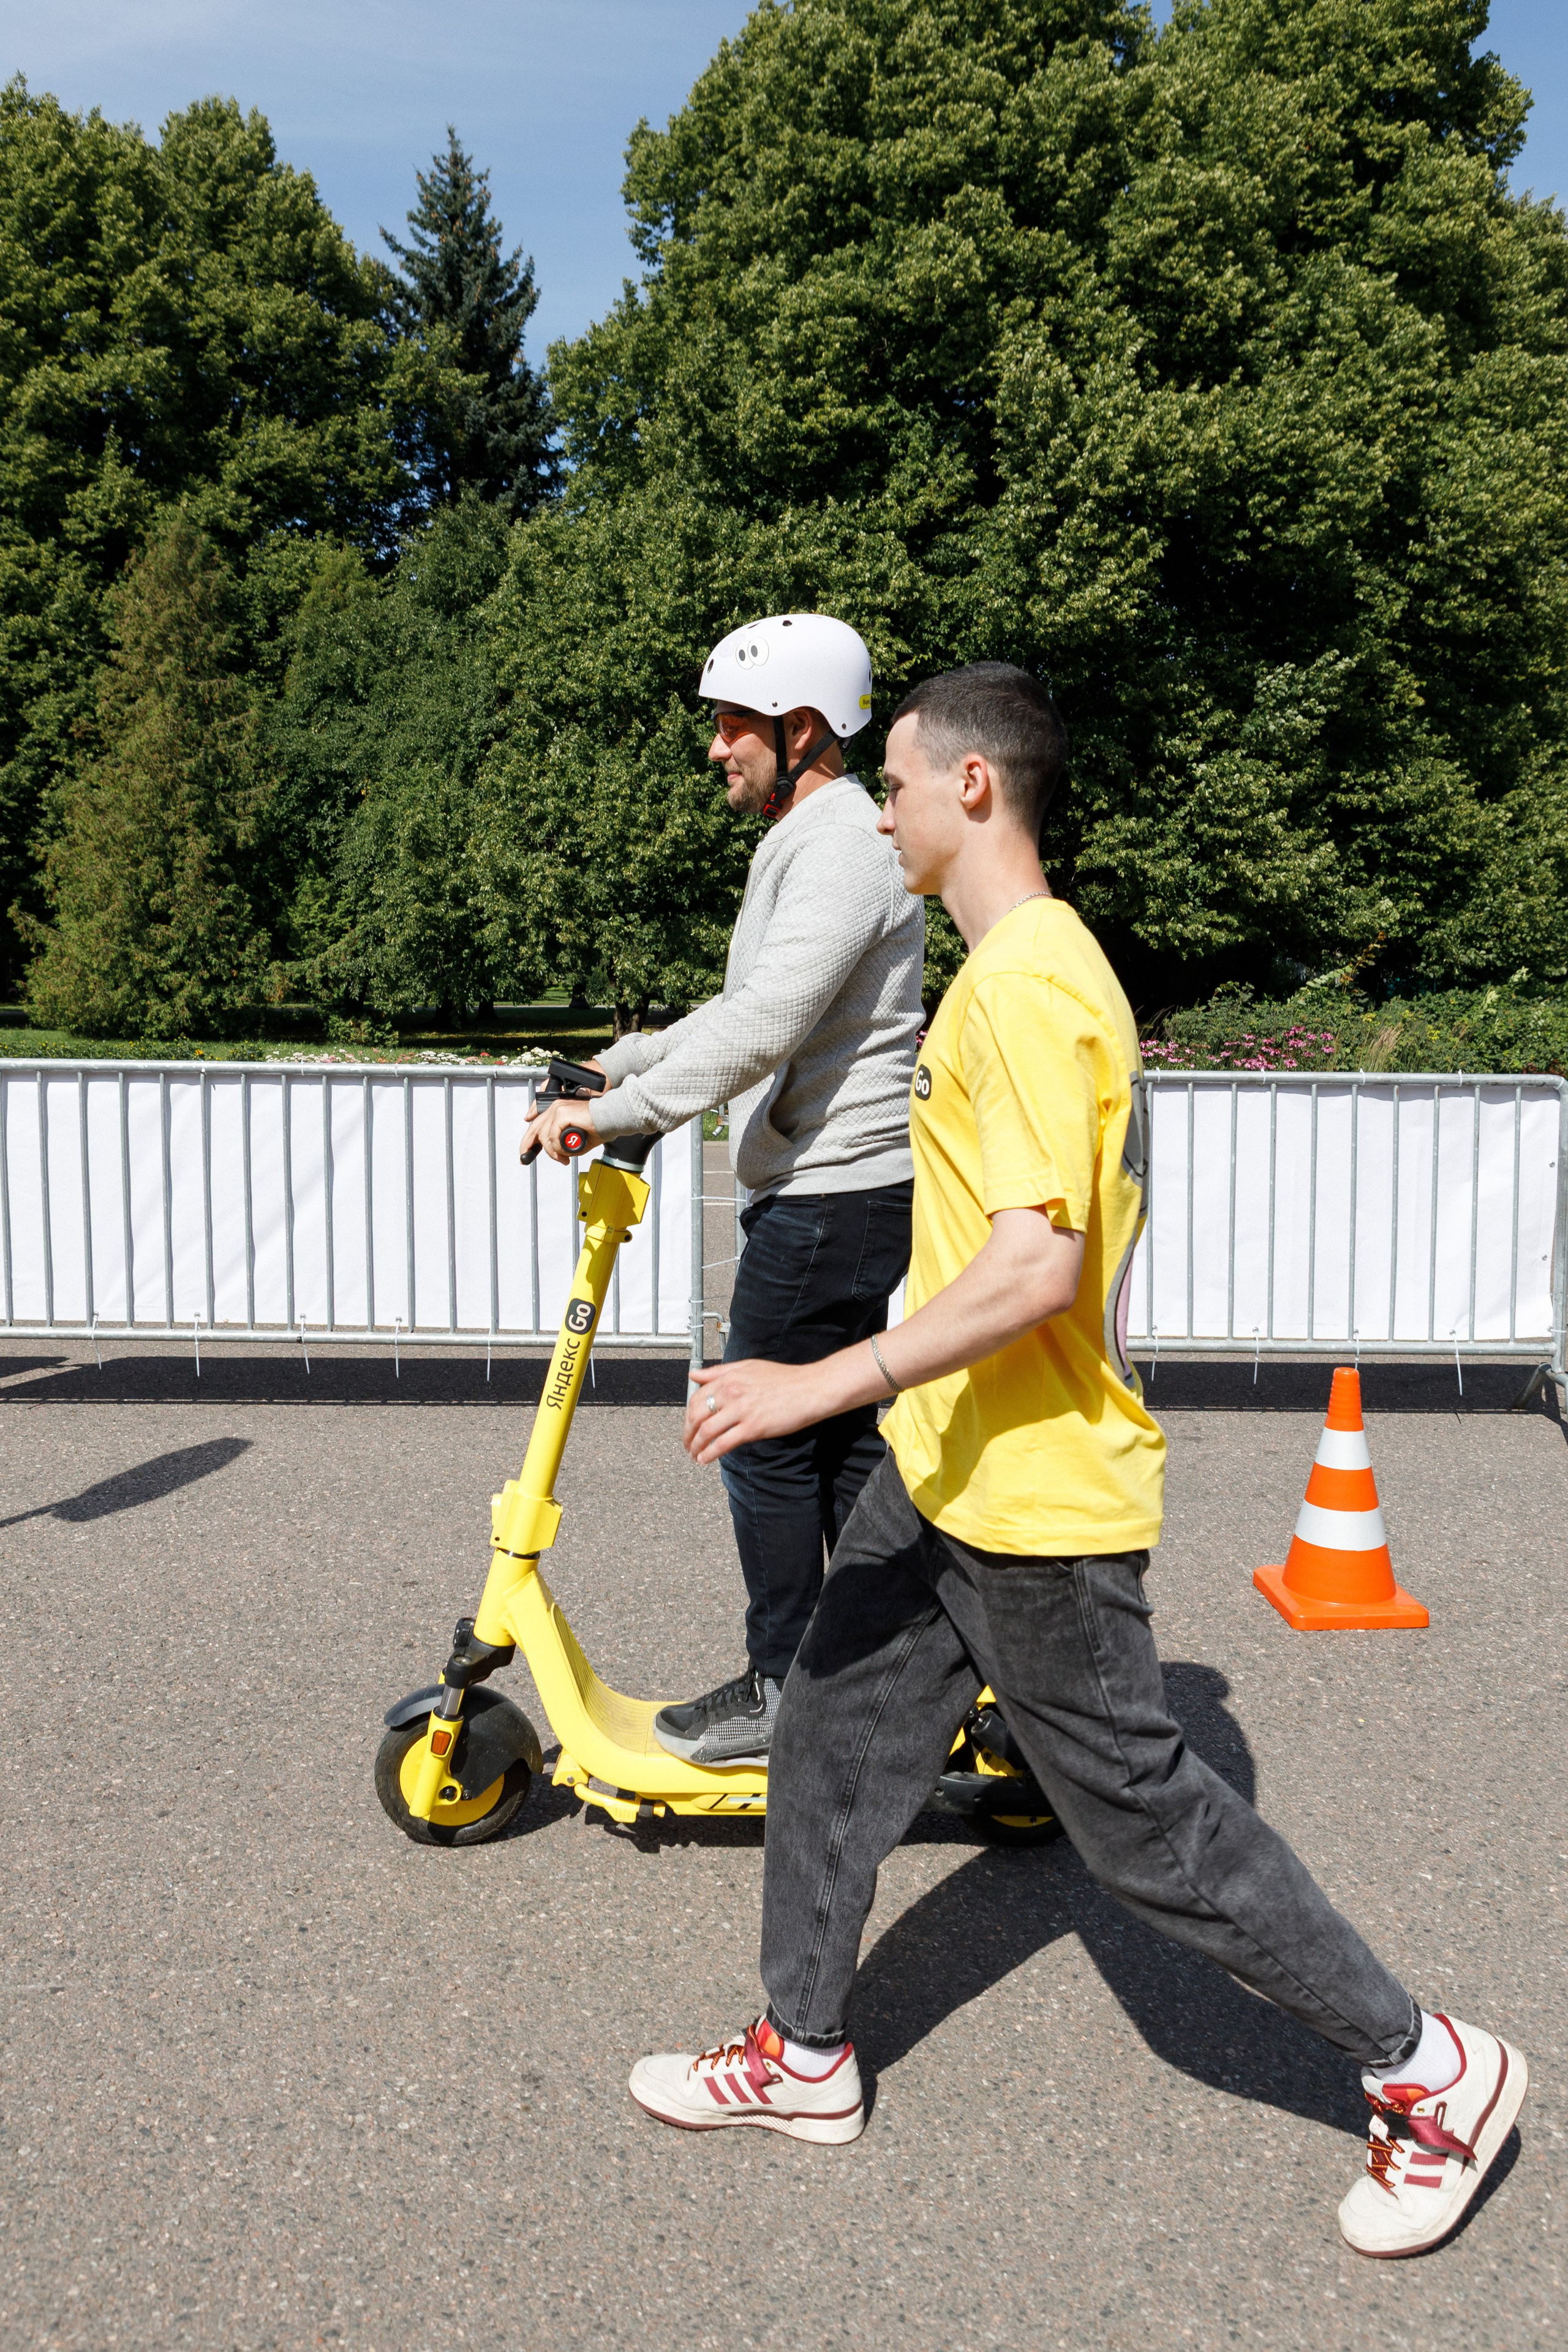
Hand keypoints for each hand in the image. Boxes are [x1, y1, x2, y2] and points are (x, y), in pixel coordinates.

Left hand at [520, 1097, 601, 1165]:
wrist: (609, 1120)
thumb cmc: (596, 1127)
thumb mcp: (574, 1138)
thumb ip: (561, 1143)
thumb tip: (554, 1153)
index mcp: (557, 1111)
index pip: (537, 1124)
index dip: (528, 1139)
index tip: (525, 1152)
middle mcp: (555, 1107)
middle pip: (534, 1129)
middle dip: (527, 1145)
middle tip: (525, 1158)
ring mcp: (557, 1109)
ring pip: (544, 1136)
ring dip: (553, 1151)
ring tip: (564, 1158)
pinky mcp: (562, 1113)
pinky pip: (553, 1136)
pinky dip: (559, 1147)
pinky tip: (567, 1151)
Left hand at [684, 1358, 830, 1463]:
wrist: (810, 1389)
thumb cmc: (784, 1378)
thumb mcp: (748, 1367)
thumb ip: (718, 1372)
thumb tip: (693, 1375)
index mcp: (728, 1378)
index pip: (696, 1397)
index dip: (688, 1415)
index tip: (688, 1425)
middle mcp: (731, 1392)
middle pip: (696, 1416)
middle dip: (687, 1433)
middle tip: (687, 1444)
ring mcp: (741, 1411)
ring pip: (706, 1432)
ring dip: (695, 1447)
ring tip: (694, 1454)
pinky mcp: (753, 1428)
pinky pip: (723, 1443)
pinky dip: (709, 1454)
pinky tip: (705, 1460)